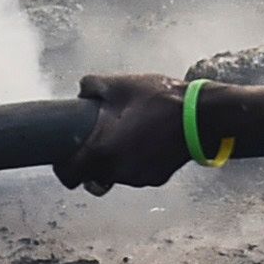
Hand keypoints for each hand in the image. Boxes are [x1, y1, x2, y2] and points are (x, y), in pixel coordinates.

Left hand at [51, 71, 192, 192]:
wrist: (201, 117)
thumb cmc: (159, 100)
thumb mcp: (120, 84)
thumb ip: (91, 86)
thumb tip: (82, 91)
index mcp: (101, 151)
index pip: (69, 175)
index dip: (63, 168)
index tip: (64, 157)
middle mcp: (117, 171)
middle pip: (91, 177)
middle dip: (89, 164)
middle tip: (95, 143)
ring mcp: (138, 178)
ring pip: (114, 176)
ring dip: (113, 162)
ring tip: (125, 136)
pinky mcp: (156, 179)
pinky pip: (136, 174)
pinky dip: (135, 162)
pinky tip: (145, 142)